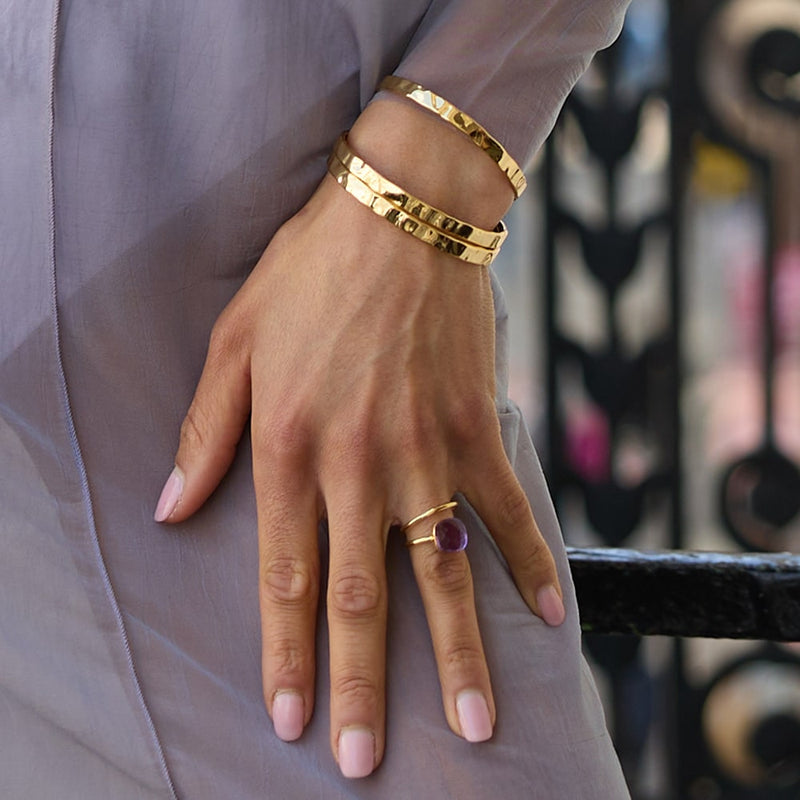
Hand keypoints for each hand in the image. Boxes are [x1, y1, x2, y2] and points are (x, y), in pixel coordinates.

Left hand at [154, 99, 563, 777]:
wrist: (400, 213)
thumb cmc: (311, 272)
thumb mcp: (234, 341)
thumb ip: (206, 431)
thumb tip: (174, 511)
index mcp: (290, 447)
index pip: (284, 575)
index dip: (284, 654)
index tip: (290, 719)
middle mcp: (358, 465)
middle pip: (357, 596)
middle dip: (359, 685)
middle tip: (367, 758)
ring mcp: (425, 451)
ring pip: (438, 572)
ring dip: (455, 654)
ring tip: (473, 724)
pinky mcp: (477, 427)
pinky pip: (507, 509)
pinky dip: (528, 562)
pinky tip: (546, 616)